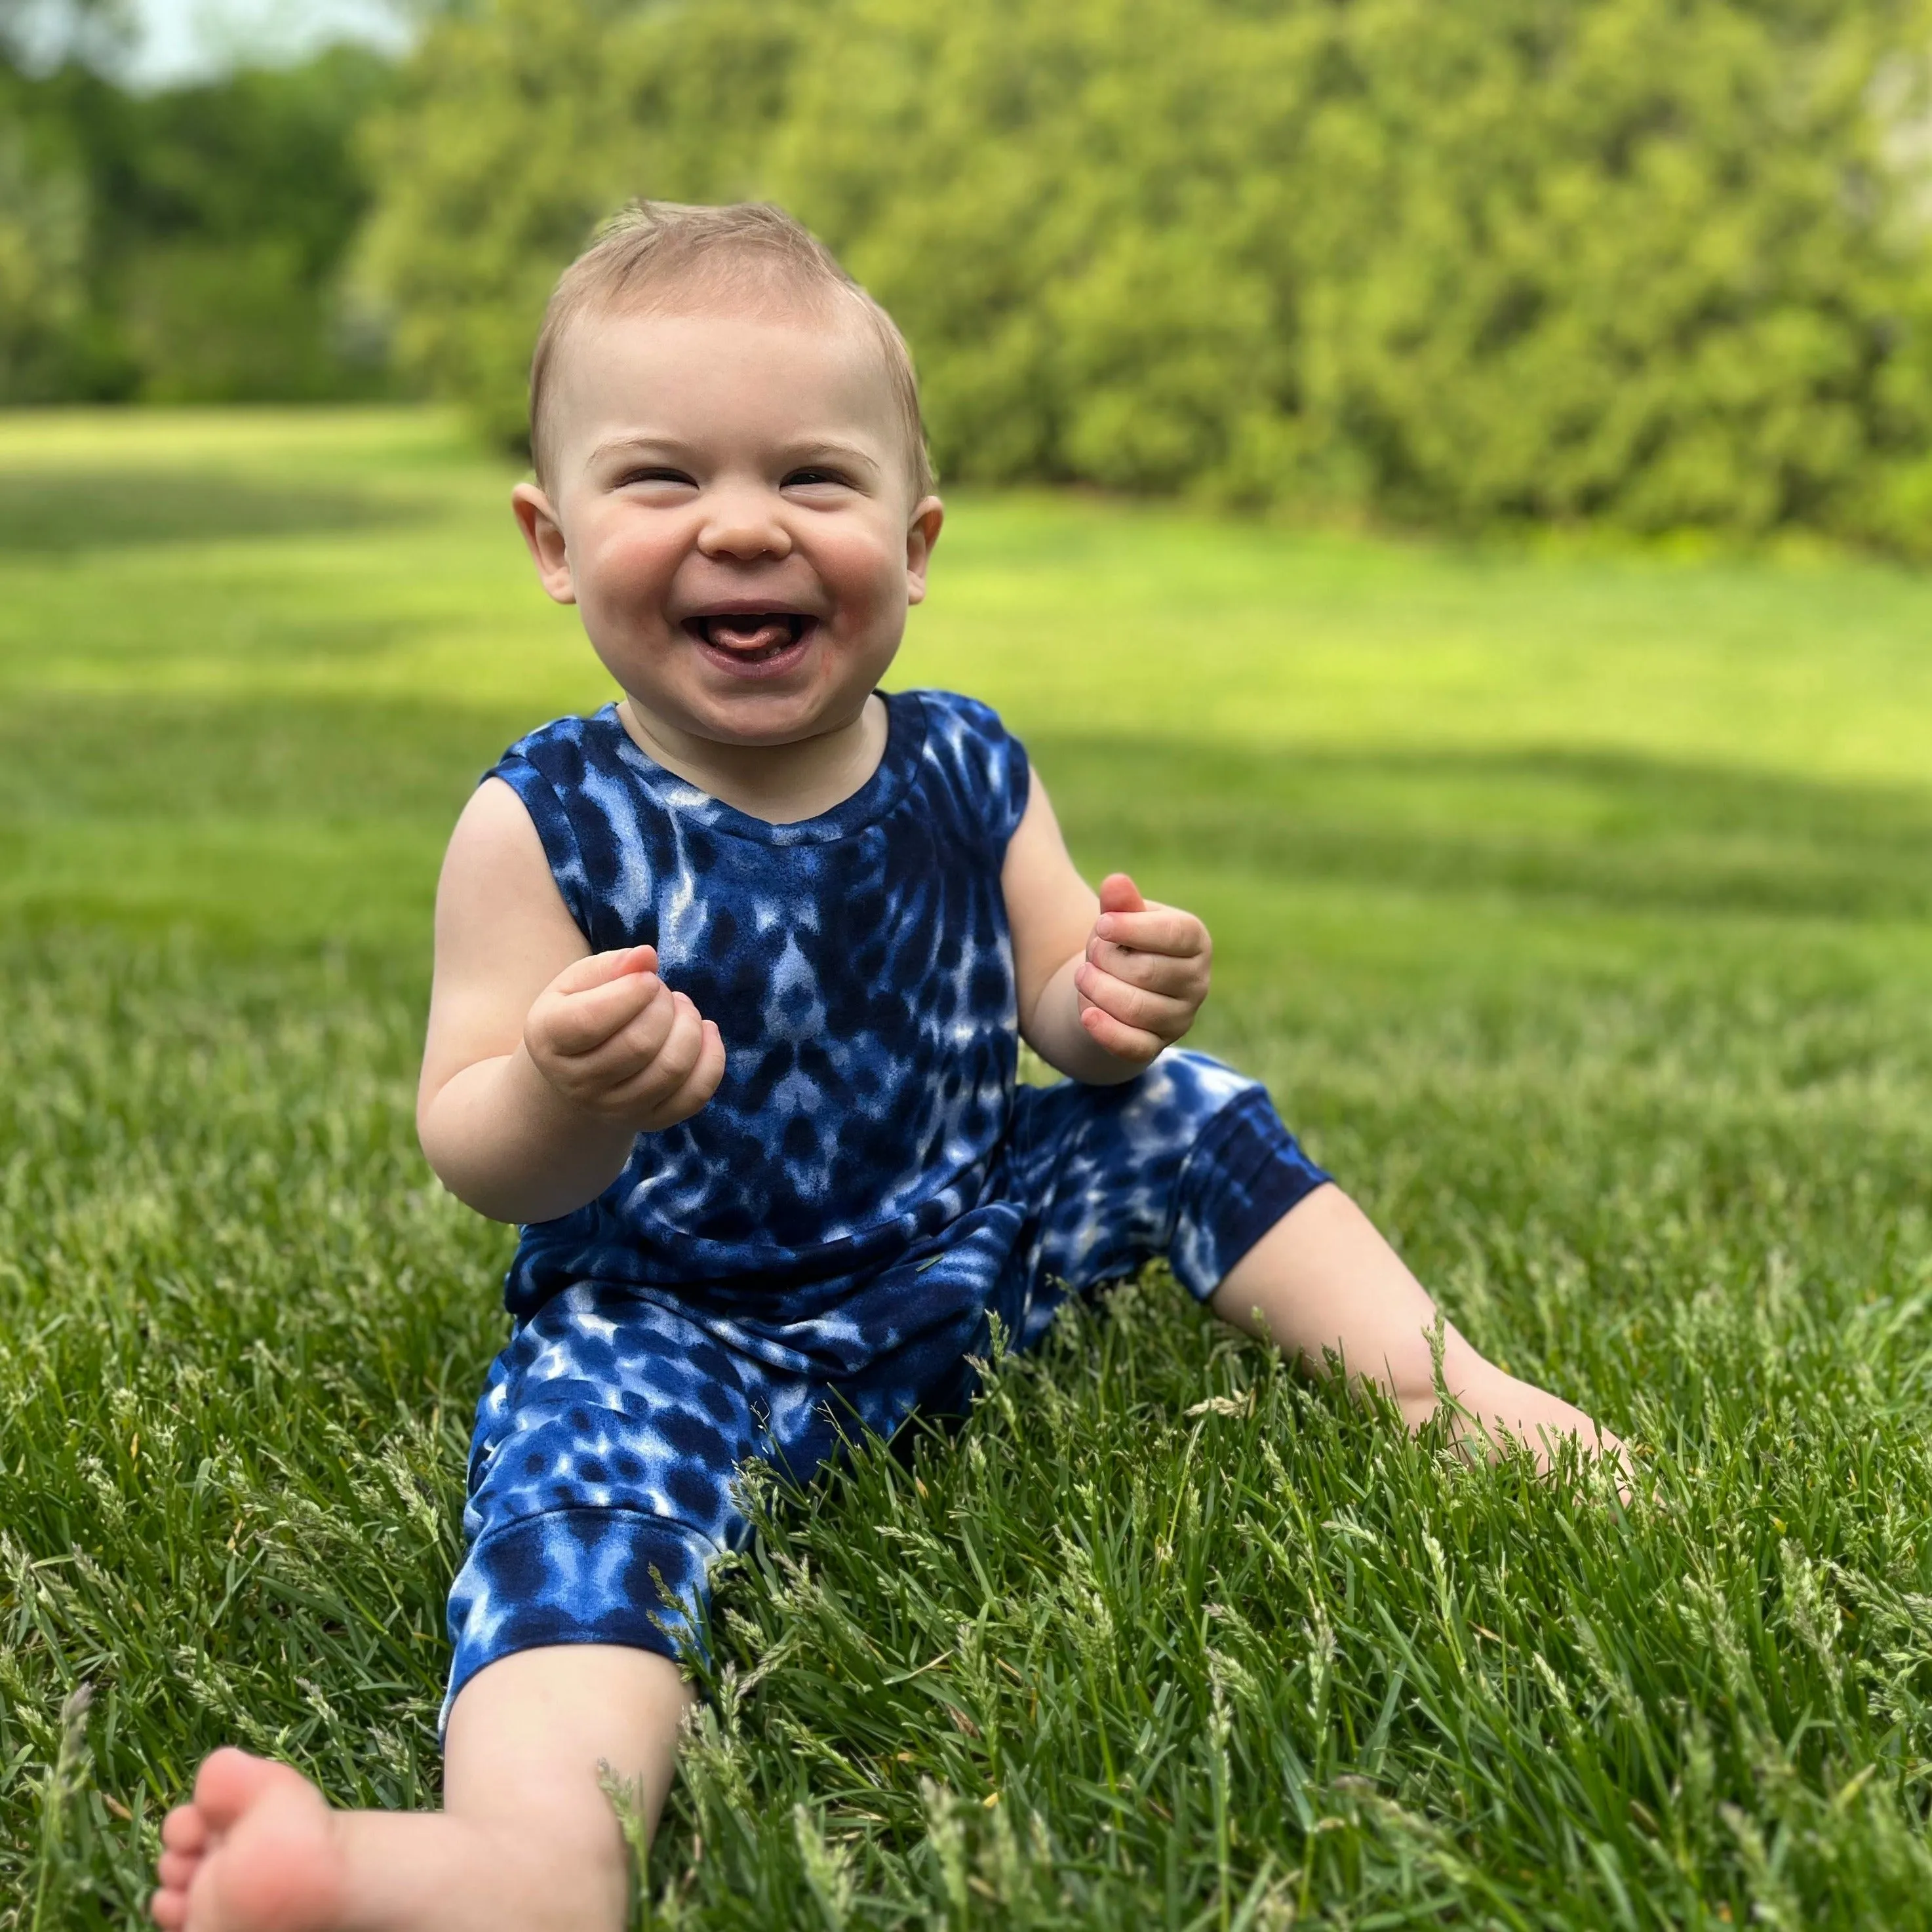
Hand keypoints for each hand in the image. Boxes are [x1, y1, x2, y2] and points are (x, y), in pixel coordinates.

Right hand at [523, 945, 724, 1131]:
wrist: (576, 1070)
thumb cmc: (579, 1012)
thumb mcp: (577, 982)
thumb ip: (611, 966)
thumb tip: (646, 957)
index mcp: (550, 1040)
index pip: (592, 1021)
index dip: (631, 992)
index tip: (648, 977)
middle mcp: (578, 1084)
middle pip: (639, 1045)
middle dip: (663, 1006)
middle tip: (661, 990)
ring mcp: (615, 1109)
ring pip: (671, 1070)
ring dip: (690, 1027)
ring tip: (680, 1007)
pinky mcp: (649, 1121)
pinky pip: (694, 1095)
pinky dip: (712, 1058)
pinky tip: (704, 1031)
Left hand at [1073, 873, 1211, 1065]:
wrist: (1116, 987)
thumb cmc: (1123, 944)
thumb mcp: (1121, 919)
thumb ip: (1120, 904)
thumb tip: (1116, 882)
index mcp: (1195, 941)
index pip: (1175, 935)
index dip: (1133, 929)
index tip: (1101, 925)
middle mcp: (1197, 981)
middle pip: (1148, 972)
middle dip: (1107, 959)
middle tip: (1092, 952)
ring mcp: (1180, 1018)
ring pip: (1137, 1008)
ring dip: (1098, 989)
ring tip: (1083, 976)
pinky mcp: (1157, 1046)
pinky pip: (1135, 1045)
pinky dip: (1107, 1030)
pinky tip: (1087, 1014)